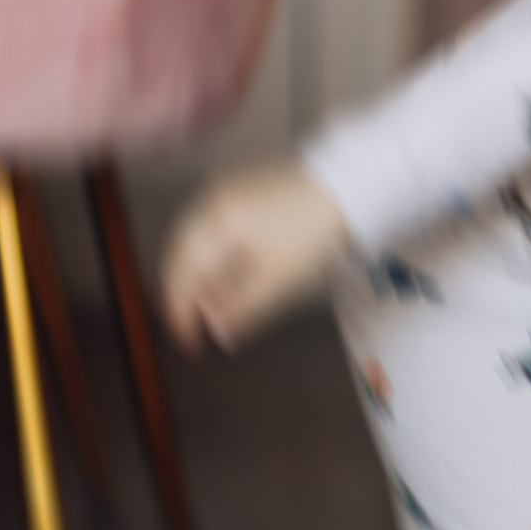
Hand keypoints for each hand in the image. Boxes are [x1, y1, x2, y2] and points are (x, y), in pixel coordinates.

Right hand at [162, 161, 351, 352]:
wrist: (350, 185)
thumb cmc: (314, 230)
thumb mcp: (278, 278)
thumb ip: (241, 307)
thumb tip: (215, 332)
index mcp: (214, 222)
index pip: (181, 275)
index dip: (180, 315)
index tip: (190, 345)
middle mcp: (210, 201)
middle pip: (181, 255)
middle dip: (182, 294)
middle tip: (192, 328)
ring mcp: (225, 191)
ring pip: (194, 240)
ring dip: (196, 275)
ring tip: (209, 306)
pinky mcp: (242, 189)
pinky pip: (212, 227)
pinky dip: (212, 255)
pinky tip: (226, 274)